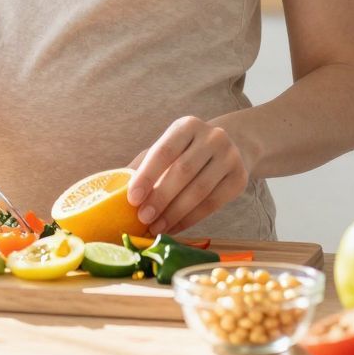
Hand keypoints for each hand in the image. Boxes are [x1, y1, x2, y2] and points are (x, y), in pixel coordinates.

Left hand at [127, 116, 252, 235]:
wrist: (235, 146)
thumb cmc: (188, 151)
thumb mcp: (168, 148)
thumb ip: (144, 165)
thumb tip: (113, 191)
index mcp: (187, 126)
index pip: (165, 151)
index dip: (147, 176)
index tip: (132, 199)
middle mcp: (213, 137)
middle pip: (183, 172)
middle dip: (160, 198)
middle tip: (143, 218)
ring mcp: (230, 157)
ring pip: (199, 190)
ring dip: (174, 213)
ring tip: (157, 228)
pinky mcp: (240, 178)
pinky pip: (213, 203)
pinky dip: (191, 219)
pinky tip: (175, 227)